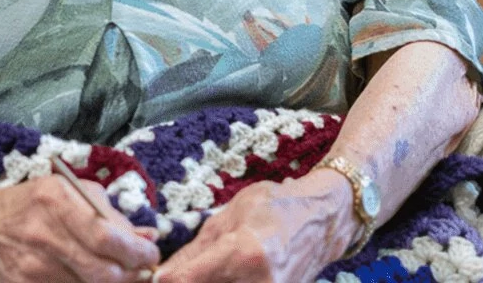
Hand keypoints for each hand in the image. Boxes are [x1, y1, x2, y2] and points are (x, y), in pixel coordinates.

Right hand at [0, 173, 160, 282]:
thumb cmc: (30, 204)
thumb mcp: (68, 193)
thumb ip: (110, 214)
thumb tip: (148, 235)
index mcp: (58, 201)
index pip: (108, 236)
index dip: (138, 252)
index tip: (151, 255)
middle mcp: (45, 234)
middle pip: (102, 271)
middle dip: (131, 275)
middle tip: (141, 271)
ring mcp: (34, 265)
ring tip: (119, 275)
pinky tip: (90, 279)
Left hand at [156, 172, 358, 282]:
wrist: (324, 220)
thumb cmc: (276, 207)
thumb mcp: (229, 216)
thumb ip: (195, 251)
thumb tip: (163, 275)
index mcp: (244, 253)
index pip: (189, 280)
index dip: (168, 280)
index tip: (158, 277)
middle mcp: (260, 282)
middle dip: (189, 282)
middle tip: (186, 271)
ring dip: (210, 282)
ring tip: (207, 270)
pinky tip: (229, 274)